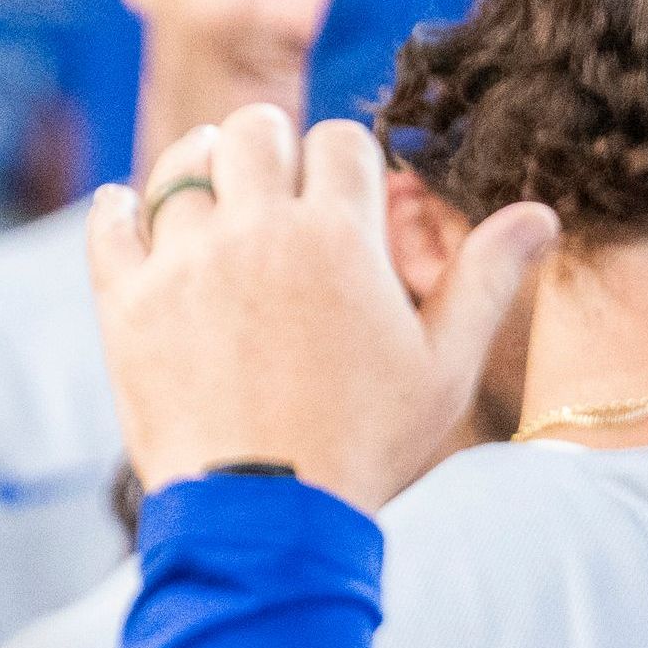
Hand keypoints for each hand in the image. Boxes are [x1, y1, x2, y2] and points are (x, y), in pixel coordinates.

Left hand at [83, 105, 556, 510]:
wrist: (264, 517)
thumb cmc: (362, 445)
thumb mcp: (442, 366)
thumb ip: (485, 280)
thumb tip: (538, 212)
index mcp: (339, 237)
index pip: (340, 140)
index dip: (345, 162)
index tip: (342, 198)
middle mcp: (256, 234)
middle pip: (255, 130)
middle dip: (271, 147)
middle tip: (274, 185)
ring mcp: (183, 267)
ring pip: (181, 167)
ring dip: (200, 168)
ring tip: (213, 197)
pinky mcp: (126, 308)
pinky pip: (109, 227)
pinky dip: (117, 211)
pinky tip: (128, 213)